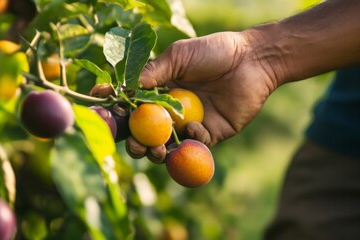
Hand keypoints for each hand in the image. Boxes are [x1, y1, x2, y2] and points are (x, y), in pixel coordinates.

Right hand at [126, 31, 280, 161]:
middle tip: (137, 145)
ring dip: (159, 151)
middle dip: (138, 144)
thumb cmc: (214, 52)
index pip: (135, 109)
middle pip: (148, 134)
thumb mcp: (179, 56)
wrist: (251, 60)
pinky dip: (191, 140)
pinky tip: (194, 126)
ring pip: (169, 146)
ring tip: (157, 149)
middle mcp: (173, 111)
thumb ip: (154, 71)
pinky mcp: (212, 133)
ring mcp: (192, 124)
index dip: (121, 115)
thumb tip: (127, 88)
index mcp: (161, 92)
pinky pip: (197, 145)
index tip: (108, 116)